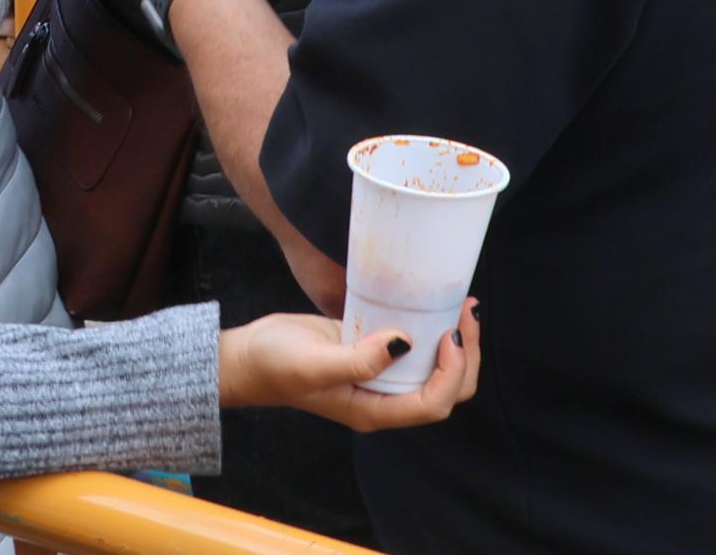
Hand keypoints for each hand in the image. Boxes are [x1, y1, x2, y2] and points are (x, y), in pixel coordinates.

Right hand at [218, 304, 478, 429]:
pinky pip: (418, 349)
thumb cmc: (275, 364)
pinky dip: (436, 330)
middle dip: (466, 356)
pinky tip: (440, 305)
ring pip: (439, 370)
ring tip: (464, 306)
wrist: (249, 355)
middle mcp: (383, 398)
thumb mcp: (314, 364)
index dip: (452, 373)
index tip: (449, 334)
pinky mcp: (376, 353)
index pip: (432, 405)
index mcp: (373, 411)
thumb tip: (403, 343)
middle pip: (447, 391)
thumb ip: (357, 361)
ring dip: (459, 342)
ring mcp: (381, 376)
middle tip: (465, 315)